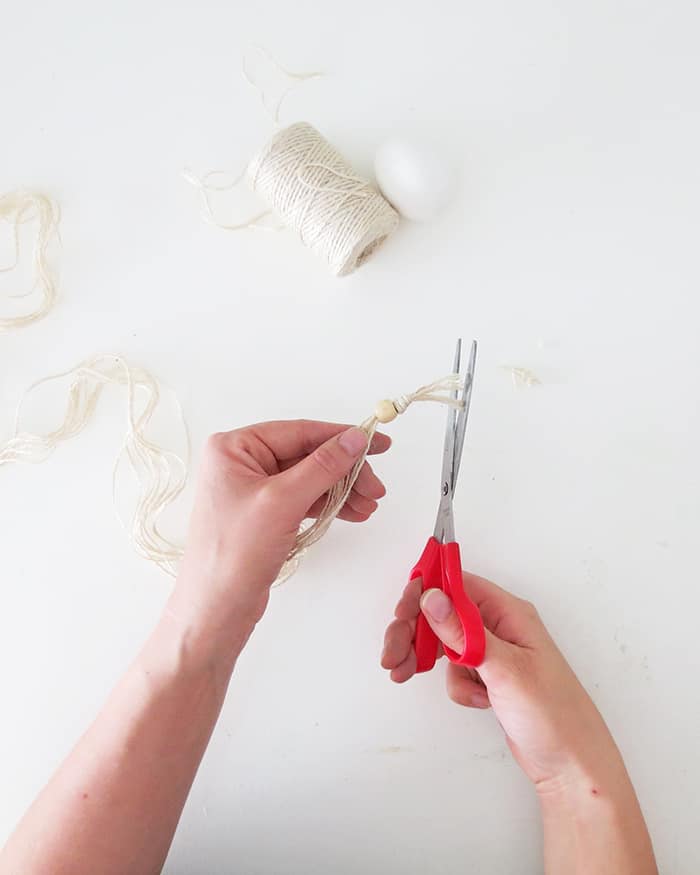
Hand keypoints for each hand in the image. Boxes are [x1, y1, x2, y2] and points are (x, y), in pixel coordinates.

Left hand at [175, 420, 389, 634]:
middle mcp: (241, 463)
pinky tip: (352, 512)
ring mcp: (252, 490)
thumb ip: (322, 466)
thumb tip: (354, 439)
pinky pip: (303, 499)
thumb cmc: (234, 554)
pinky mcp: (263, 514)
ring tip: (369, 505)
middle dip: (344, 472)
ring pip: (309, 479)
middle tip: (376, 487)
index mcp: (234, 448)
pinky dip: (328, 505)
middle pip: (307, 455)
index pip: (298, 432)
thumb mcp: (283, 501)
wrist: (216, 609)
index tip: (376, 444)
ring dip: (341, 490)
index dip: (341, 437)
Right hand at [381, 573, 617, 789]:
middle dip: (414, 631)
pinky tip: (476, 701)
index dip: (425, 592)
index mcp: (508, 613)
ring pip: (444, 642)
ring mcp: (493, 653)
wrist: (571, 765)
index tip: (402, 611)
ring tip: (404, 673)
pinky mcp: (489, 677)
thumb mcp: (505, 670)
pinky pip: (456, 671)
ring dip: (424, 657)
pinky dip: (456, 685)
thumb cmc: (555, 714)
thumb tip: (433, 598)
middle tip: (392, 653)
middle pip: (443, 613)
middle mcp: (499, 627)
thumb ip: (464, 633)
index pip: (457, 584)